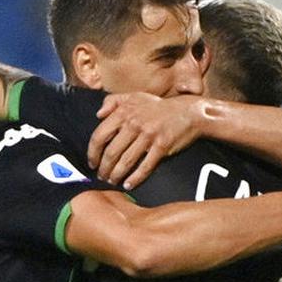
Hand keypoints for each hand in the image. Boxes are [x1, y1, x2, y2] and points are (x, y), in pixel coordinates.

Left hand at [90, 93, 204, 188]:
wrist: (188, 112)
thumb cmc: (160, 107)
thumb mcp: (135, 96)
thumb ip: (113, 101)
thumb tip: (98, 114)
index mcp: (124, 112)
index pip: (100, 135)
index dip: (92, 152)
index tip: (92, 162)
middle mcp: (134, 124)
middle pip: (111, 151)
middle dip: (104, 168)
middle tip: (102, 176)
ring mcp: (148, 136)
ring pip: (126, 160)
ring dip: (117, 174)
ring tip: (113, 181)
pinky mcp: (162, 146)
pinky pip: (145, 165)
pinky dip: (135, 177)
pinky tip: (129, 184)